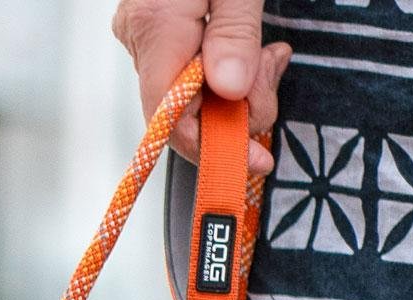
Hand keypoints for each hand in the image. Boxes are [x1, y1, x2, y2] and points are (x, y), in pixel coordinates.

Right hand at [112, 0, 289, 175]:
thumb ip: (234, 33)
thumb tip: (231, 89)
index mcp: (157, 25)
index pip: (171, 115)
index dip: (212, 147)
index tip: (254, 161)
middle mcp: (140, 36)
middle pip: (181, 109)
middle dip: (235, 109)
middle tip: (272, 75)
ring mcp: (143, 34)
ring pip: (186, 92)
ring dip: (235, 89)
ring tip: (270, 57)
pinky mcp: (154, 28)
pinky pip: (185, 70)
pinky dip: (222, 70)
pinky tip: (251, 53)